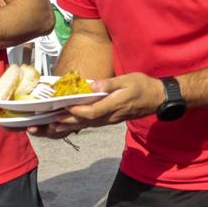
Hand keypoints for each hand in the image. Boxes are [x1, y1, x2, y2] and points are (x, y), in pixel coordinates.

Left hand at [45, 72, 164, 133]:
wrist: (157, 98)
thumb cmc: (143, 86)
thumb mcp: (128, 79)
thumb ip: (110, 83)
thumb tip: (94, 86)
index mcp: (115, 104)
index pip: (92, 112)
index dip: (77, 112)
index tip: (64, 108)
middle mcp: (111, 115)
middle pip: (86, 122)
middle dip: (67, 123)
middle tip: (50, 123)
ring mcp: (111, 119)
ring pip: (88, 125)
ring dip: (71, 126)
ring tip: (53, 127)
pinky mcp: (111, 119)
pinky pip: (93, 124)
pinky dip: (79, 125)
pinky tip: (70, 124)